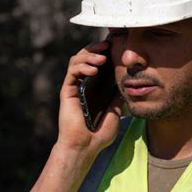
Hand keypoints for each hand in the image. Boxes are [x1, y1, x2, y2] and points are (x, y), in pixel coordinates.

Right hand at [57, 40, 122, 154]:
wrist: (86, 147)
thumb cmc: (100, 134)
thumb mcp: (115, 111)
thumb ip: (117, 97)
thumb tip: (125, 84)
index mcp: (93, 87)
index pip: (96, 63)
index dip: (103, 53)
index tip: (115, 46)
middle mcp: (82, 84)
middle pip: (85, 57)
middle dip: (95, 48)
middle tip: (107, 45)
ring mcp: (74, 87)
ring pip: (76, 60)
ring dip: (89, 55)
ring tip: (102, 58)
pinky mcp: (67, 91)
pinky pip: (72, 72)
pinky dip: (82, 67)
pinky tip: (94, 70)